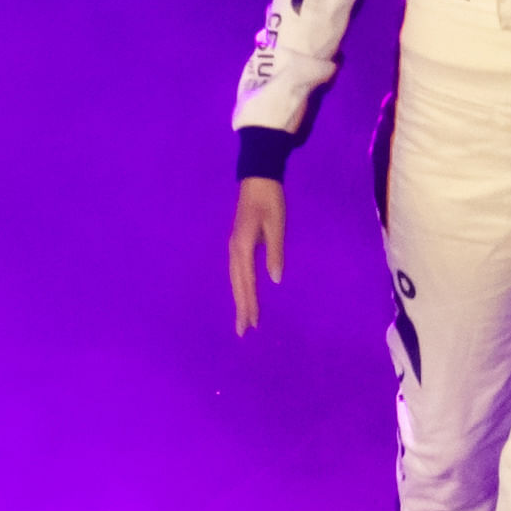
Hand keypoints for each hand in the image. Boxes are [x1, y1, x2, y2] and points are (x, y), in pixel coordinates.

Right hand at [228, 177, 286, 333]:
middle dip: (241, 307)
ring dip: (239, 299)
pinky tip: (243, 295)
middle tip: (243, 332)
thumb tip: (275, 279)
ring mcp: (234, 247)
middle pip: (237, 284)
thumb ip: (274, 252)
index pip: (246, 281)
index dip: (249, 303)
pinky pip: (237, 271)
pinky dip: (240, 286)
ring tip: (243, 319)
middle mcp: (234, 250)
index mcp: (242, 246)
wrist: (258, 179)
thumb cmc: (270, 200)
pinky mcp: (238, 243)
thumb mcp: (276, 225)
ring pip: (235, 279)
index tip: (252, 323)